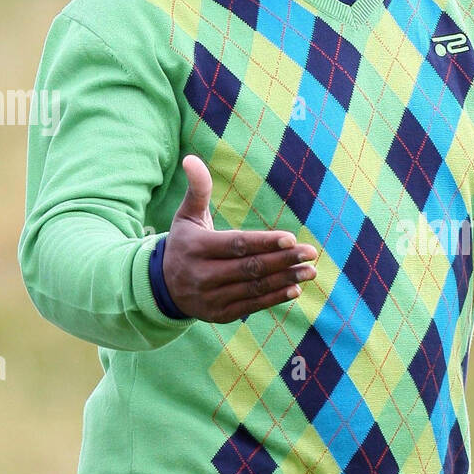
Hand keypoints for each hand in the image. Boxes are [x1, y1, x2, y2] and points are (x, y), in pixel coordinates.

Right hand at [162, 155, 318, 322]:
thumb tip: (192, 159)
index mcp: (197, 248)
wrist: (162, 287)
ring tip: (310, 271)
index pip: (237, 245)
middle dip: (283, 261)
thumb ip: (197, 189)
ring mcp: (211, 298)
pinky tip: (294, 289)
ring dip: (285, 280)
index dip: (265, 243)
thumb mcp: (186, 216)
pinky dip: (274, 299)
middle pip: (249, 268)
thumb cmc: (184, 244)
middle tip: (311, 253)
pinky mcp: (219, 314)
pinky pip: (251, 306)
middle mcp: (203, 275)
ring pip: (253, 288)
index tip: (292, 239)